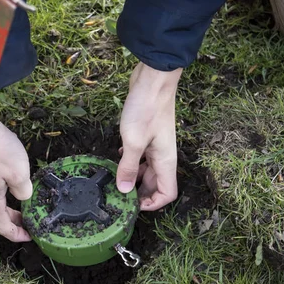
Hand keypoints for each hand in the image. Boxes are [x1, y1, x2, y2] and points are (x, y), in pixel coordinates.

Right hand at [0, 96, 31, 241]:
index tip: (30, 236)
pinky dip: (3, 191)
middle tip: (31, 220)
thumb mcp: (19, 173)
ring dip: (9, 204)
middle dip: (15, 220)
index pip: (3, 227)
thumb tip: (23, 196)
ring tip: (24, 202)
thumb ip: (24, 191)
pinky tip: (12, 181)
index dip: (18, 235)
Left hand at [116, 62, 182, 210]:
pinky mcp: (147, 135)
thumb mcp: (133, 141)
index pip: (168, 193)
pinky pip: (141, 156)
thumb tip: (124, 191)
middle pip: (155, 184)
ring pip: (146, 170)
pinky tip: (117, 158)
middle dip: (140, 193)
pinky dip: (131, 161)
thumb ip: (127, 167)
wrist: (152, 79)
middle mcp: (163, 155)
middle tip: (119, 195)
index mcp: (165, 161)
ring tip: (115, 179)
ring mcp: (155, 145)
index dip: (153, 204)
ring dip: (133, 177)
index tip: (133, 205)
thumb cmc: (146, 108)